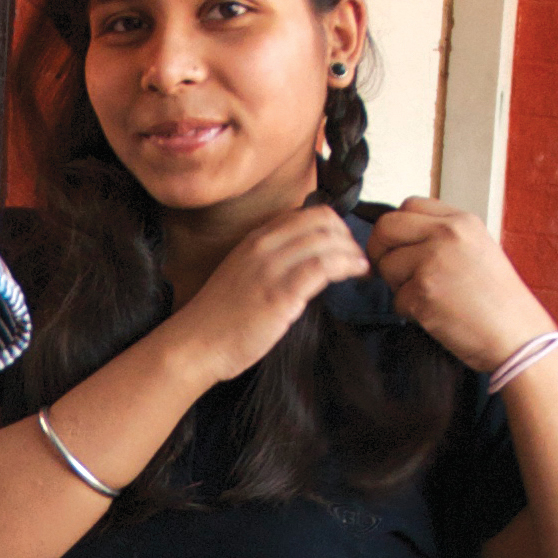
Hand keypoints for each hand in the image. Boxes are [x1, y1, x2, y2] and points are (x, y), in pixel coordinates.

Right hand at [173, 206, 369, 384]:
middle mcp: (264, 245)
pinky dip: (347, 266)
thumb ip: (270, 262)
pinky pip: (324, 266)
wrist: (195, 344)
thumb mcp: (242, 275)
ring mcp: (272, 267)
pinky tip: (355, 274)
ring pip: (327, 239)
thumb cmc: (219, 319)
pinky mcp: (281, 293)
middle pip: (322, 220)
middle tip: (357, 257)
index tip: (343, 245)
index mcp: (255, 239)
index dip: (333, 226)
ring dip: (353, 251)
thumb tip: (303, 263)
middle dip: (348, 236)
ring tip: (363, 267)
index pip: (306, 213)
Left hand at [364, 198, 552, 374]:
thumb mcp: (478, 250)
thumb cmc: (499, 302)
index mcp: (462, 220)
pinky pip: (396, 299)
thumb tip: (402, 240)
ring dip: (398, 286)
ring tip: (429, 297)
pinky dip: (409, 312)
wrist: (516, 335)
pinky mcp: (423, 291)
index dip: (397, 229)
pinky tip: (436, 315)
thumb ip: (443, 238)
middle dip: (380, 250)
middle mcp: (446, 234)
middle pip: (386, 226)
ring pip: (387, 265)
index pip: (409, 205)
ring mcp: (433, 261)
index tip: (399, 247)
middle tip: (391, 271)